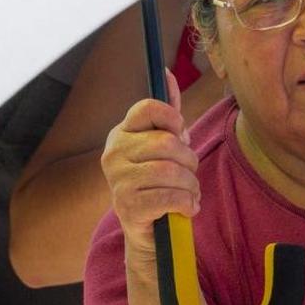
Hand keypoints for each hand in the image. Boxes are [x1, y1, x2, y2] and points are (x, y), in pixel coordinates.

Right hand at [101, 69, 200, 266]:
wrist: (150, 230)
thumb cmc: (158, 182)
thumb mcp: (164, 146)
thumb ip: (167, 113)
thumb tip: (168, 74)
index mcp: (122, 133)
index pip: (148, 108)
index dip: (173, 119)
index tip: (181, 134)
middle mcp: (113, 153)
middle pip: (167, 142)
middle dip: (189, 160)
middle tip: (190, 173)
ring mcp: (117, 180)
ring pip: (170, 171)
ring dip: (191, 185)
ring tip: (191, 193)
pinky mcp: (127, 206)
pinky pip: (169, 196)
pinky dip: (187, 203)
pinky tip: (187, 207)